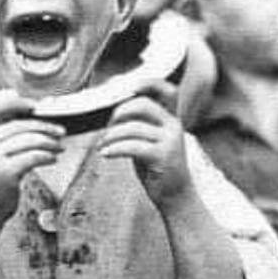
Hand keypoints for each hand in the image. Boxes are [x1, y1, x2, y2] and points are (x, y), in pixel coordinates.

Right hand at [0, 92, 63, 228]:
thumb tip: (28, 122)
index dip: (15, 102)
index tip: (36, 105)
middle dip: (44, 127)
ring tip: (60, 148)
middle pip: (19, 125)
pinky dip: (48, 156)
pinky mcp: (5, 173)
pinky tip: (53, 159)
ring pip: (29, 140)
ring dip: (50, 143)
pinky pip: (34, 156)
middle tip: (60, 132)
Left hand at [97, 80, 188, 210]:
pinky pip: (132, 146)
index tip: (127, 87)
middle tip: (107, 129)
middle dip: (119, 113)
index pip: (167, 90)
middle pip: (142, 105)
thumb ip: (139, 125)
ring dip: (111, 136)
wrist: (175, 196)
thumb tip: (114, 110)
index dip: (148, 83)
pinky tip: (105, 154)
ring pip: (133, 127)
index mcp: (170, 119)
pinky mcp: (163, 157)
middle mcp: (173, 126)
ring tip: (102, 146)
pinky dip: (114, 149)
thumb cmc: (157, 168)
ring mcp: (170, 141)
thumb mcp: (149, 141)